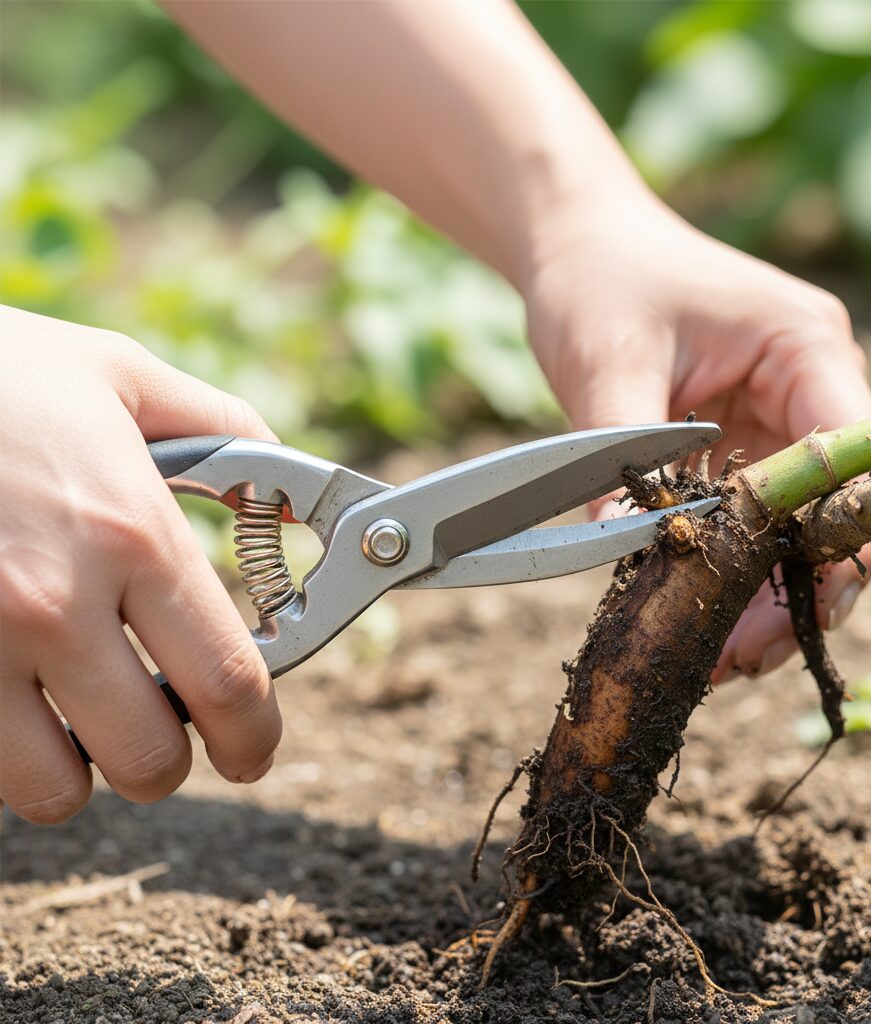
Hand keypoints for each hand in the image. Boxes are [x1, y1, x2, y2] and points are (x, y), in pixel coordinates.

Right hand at [0, 306, 281, 823]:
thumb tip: (289, 504)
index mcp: (131, 534)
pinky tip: (14, 700)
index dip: (254, 737)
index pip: (227, 683)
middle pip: (148, 757)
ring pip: (52, 788)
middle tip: (167, 732)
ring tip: (81, 720)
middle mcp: (54, 602)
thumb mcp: (122, 378)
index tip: (253, 749)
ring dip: (83, 770)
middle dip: (171, 762)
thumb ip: (225, 432)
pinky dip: (7, 754)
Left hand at [523, 191, 870, 681]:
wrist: (577, 247)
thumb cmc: (601, 281)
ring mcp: (776, 418)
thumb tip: (625, 554)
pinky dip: (728, 564)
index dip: (834, 543)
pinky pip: (748, 517)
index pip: (850, 459)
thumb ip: (623, 458)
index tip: (793, 614)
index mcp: (803, 347)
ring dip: (759, 590)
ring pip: (791, 525)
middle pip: (829, 508)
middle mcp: (809, 386)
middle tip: (740, 657)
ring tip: (717, 656)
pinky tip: (697, 613)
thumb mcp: (608, 362)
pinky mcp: (738, 443)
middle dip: (792, 589)